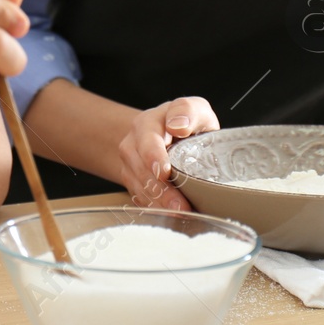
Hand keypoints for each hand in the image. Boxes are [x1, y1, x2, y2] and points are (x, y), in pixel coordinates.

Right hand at [117, 96, 218, 210]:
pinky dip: (156, 208)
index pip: (147, 141)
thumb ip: (187, 110)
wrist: (169, 134)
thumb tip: (178, 126)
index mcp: (147, 123)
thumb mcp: (194, 108)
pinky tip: (171, 216)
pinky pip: (140, 198)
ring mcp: (129, 166)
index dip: (154, 157)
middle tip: (180, 205)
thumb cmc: (186, 122)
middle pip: (141, 169)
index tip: (164, 172)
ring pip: (139, 187)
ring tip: (179, 213)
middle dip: (161, 190)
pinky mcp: (132, 183)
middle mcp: (132, 144)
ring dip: (159, 203)